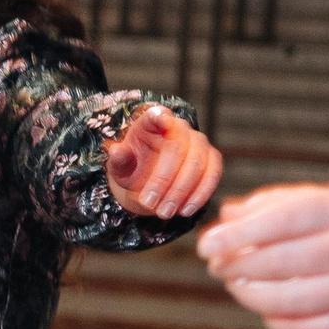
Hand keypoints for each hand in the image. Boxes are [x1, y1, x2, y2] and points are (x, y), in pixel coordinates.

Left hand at [105, 104, 223, 219]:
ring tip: (163, 213)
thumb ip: (119, 160)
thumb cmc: (133, 169)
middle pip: (177, 149)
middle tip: (148, 204)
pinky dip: (200, 194)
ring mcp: (198, 142)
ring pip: (197, 163)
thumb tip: (116, 151)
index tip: (161, 120)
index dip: (159, 116)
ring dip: (180, 191)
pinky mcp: (212, 159)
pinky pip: (213, 174)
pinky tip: (185, 211)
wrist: (148, 183)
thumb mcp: (120, 167)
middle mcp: (178, 127)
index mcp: (151, 124)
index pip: (155, 115)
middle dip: (163, 180)